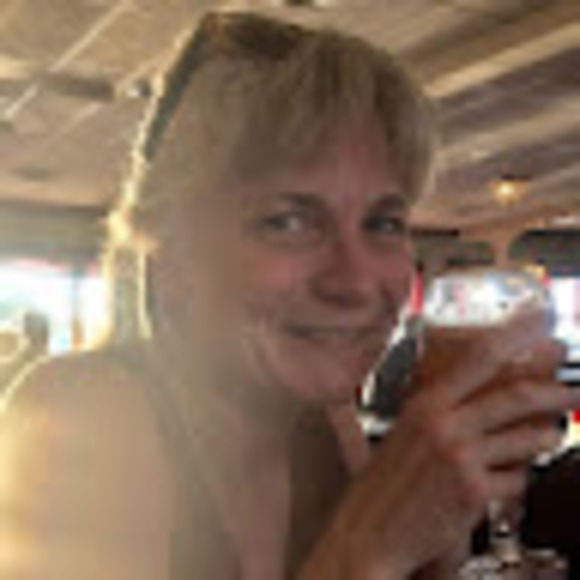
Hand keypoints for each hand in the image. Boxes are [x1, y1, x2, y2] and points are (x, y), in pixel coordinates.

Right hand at [301, 309, 579, 578]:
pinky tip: (508, 477)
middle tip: (571, 389)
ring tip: (550, 434)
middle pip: (515, 396)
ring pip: (527, 438)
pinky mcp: (474, 493)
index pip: (479, 357)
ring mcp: (461, 458)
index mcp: (424, 403)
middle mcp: (444, 425)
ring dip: (547, 435)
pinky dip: (519, 476)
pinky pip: (518, 477)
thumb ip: (441, 410)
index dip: (516, 334)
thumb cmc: (382, 484)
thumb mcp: (406, 432)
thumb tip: (480, 393)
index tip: (541, 321)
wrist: (368, 532)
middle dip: (554, 391)